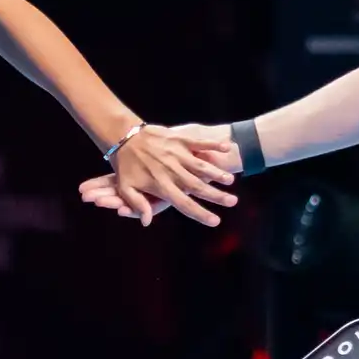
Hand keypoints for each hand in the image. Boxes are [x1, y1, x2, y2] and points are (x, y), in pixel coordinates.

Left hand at [96, 123, 238, 226]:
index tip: (216, 221)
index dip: (200, 213)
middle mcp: (173, 171)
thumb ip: (139, 205)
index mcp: (162, 185)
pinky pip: (198, 143)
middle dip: (216, 195)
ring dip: (217, 172)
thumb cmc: (126, 165)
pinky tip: (227, 147)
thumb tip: (147, 223)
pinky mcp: (179, 139)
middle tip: (234, 202)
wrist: (124, 136)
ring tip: (231, 180)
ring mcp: (177, 154)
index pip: (184, 204)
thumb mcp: (127, 188)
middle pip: (198, 186)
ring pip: (201, 166)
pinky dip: (213, 145)